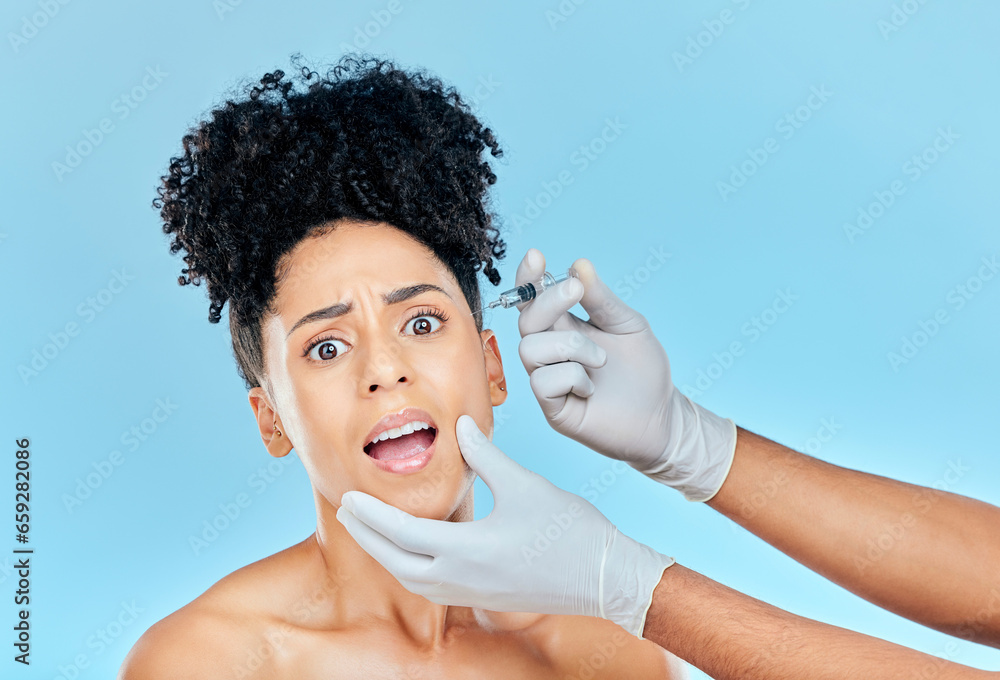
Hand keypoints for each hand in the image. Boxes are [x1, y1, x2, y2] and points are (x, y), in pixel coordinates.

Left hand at [335, 414, 674, 636]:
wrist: (607, 577)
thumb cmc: (570, 530)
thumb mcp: (524, 484)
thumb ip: (485, 455)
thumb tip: (462, 424)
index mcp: (468, 550)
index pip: (402, 533)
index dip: (371, 515)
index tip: (348, 499)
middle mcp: (462, 579)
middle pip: (396, 562)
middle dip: (368, 537)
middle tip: (347, 512)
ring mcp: (473, 593)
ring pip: (412, 580)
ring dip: (387, 555)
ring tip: (372, 530)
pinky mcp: (484, 598)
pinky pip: (432, 587)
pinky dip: (411, 568)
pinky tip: (414, 551)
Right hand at [513, 248, 737, 501]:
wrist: (662, 416)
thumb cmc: (643, 371)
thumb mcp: (627, 324)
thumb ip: (601, 299)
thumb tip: (579, 265)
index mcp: (565, 327)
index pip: (534, 300)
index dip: (528, 278)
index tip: (536, 256)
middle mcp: (551, 352)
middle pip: (526, 320)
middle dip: (548, 301)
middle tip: (575, 290)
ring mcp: (549, 380)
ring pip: (530, 350)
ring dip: (570, 346)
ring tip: (600, 360)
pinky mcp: (553, 408)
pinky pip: (542, 383)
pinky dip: (571, 377)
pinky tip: (591, 387)